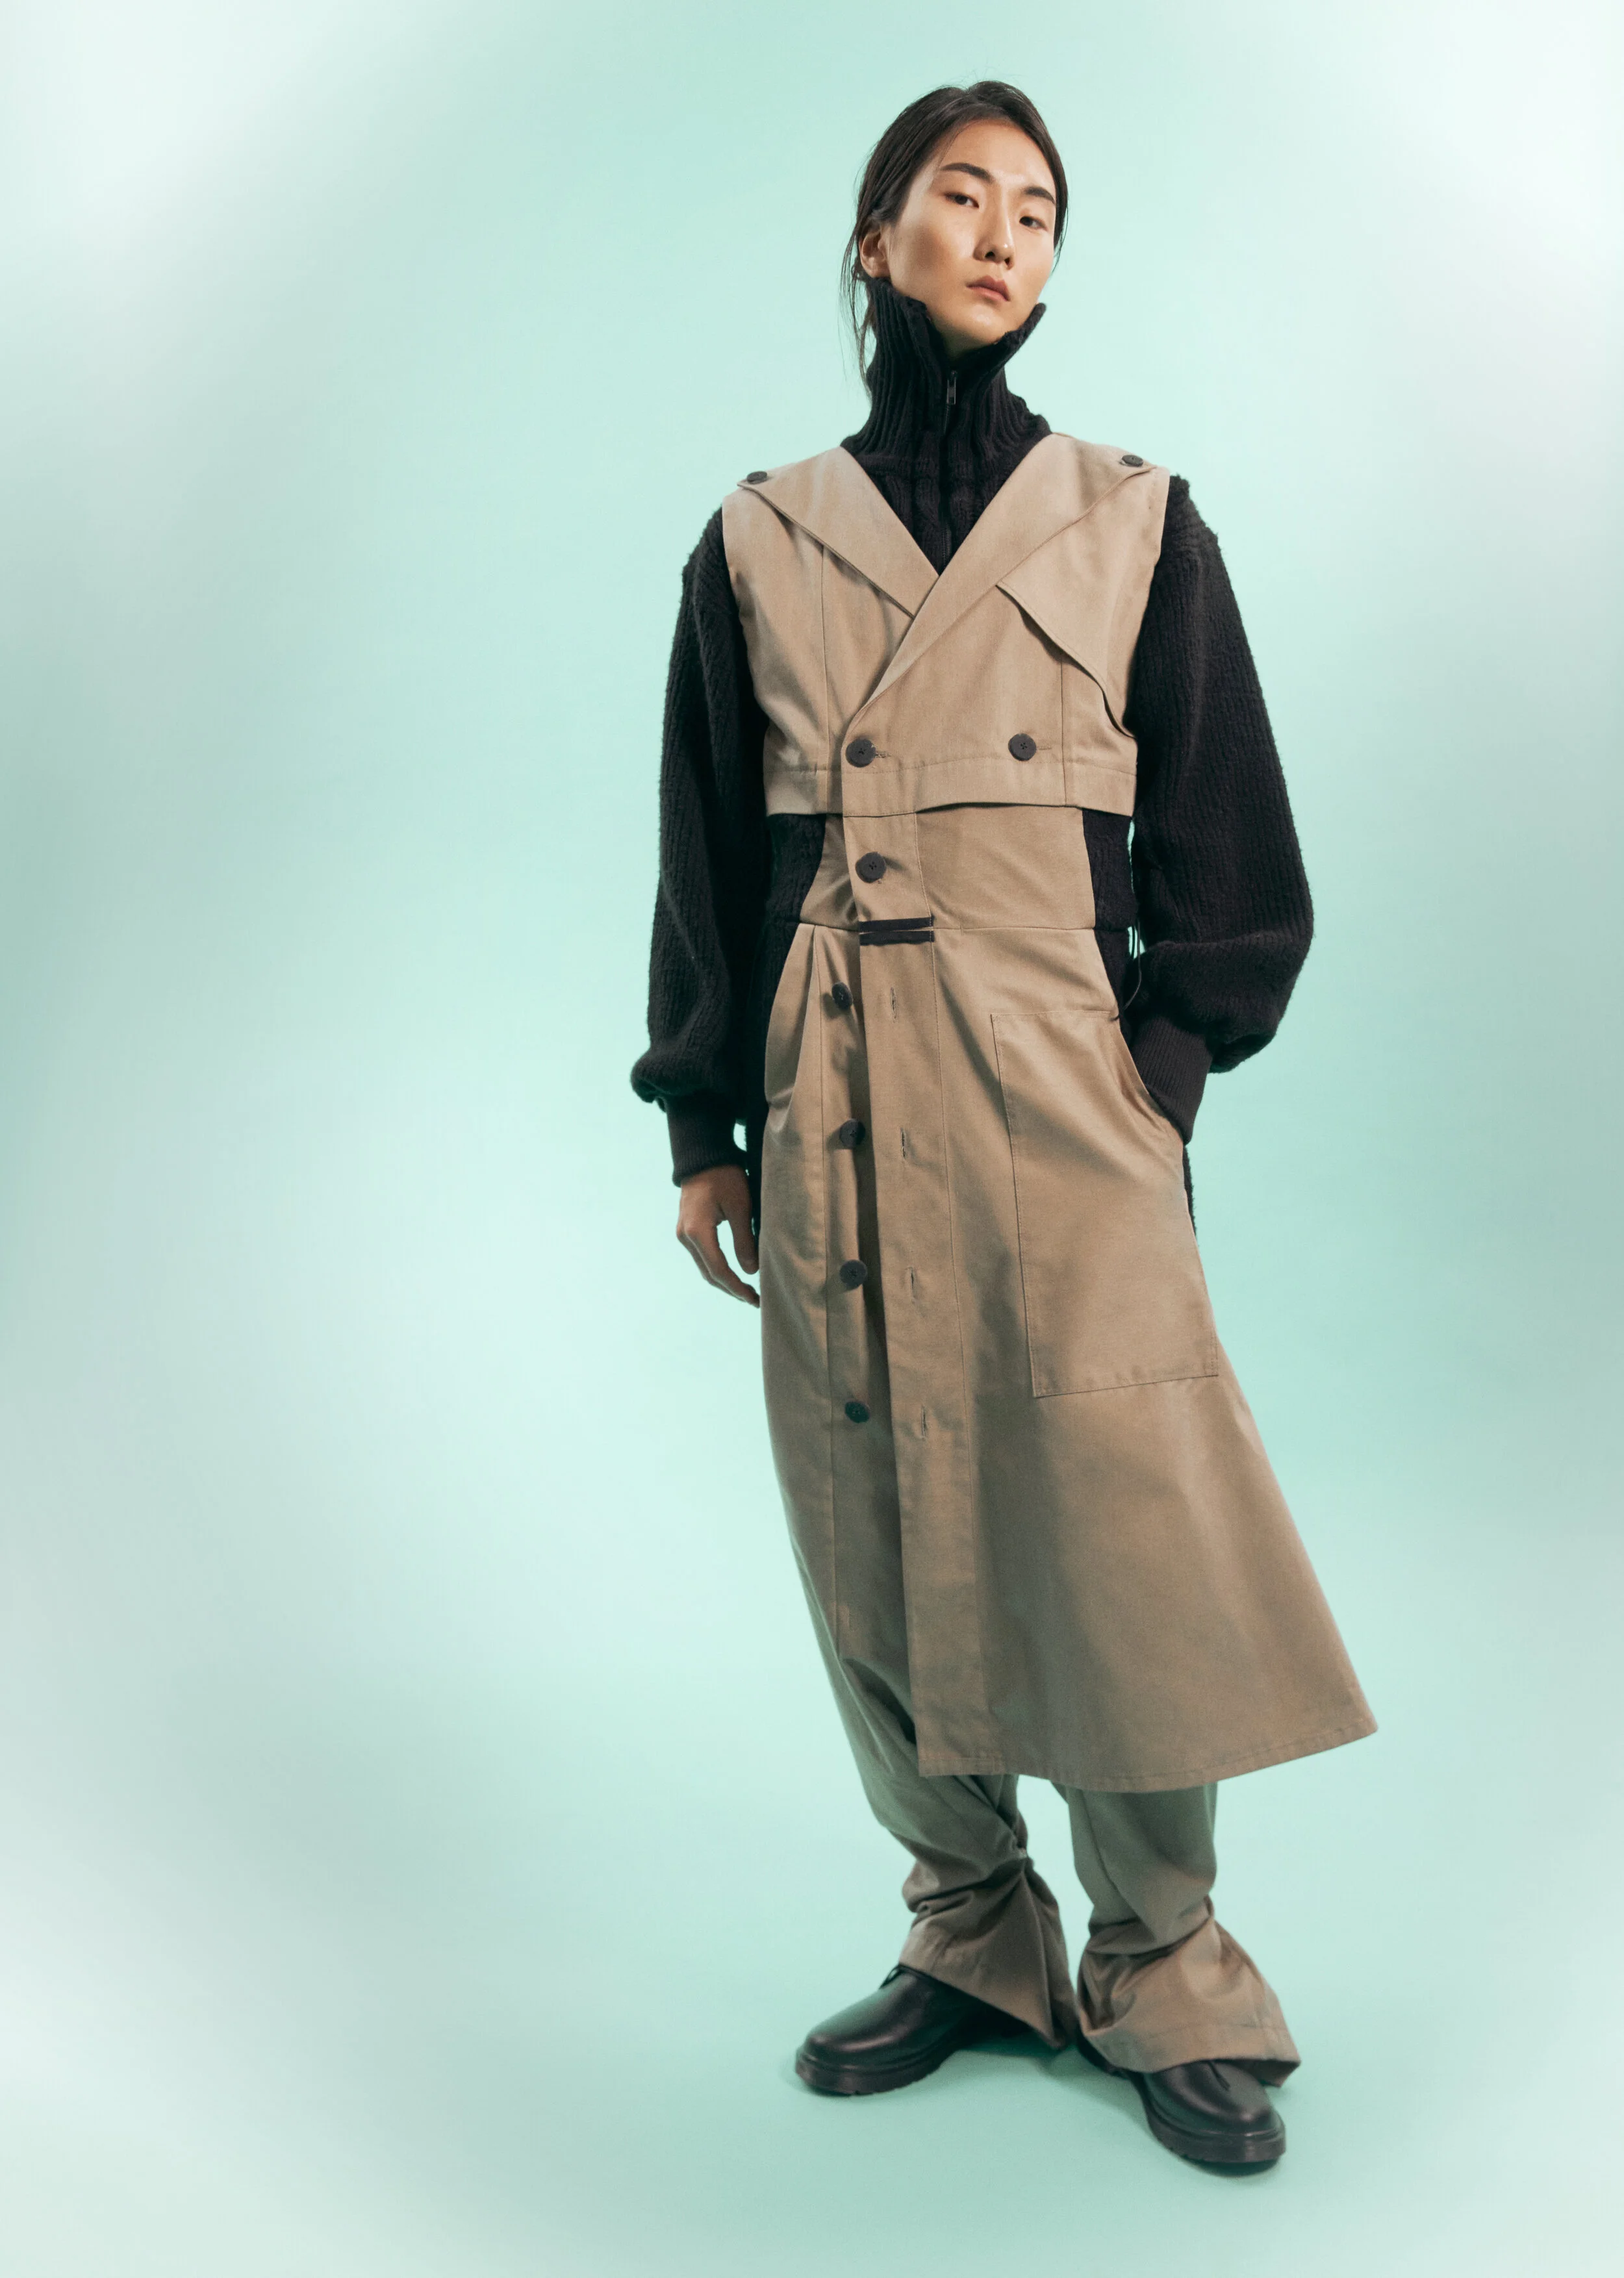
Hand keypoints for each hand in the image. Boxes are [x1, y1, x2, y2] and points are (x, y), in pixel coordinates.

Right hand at [676, 1164, 759, 1305]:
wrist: (704, 1158)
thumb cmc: (725, 1177)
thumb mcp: (741, 1207)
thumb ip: (745, 1240)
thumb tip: (752, 1271)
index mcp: (697, 1231)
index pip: (718, 1270)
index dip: (737, 1287)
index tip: (755, 1298)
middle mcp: (685, 1236)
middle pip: (708, 1274)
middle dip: (731, 1289)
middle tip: (754, 1301)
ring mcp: (683, 1234)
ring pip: (704, 1267)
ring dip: (724, 1281)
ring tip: (746, 1292)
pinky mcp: (687, 1230)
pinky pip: (702, 1257)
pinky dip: (717, 1269)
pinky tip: (733, 1274)